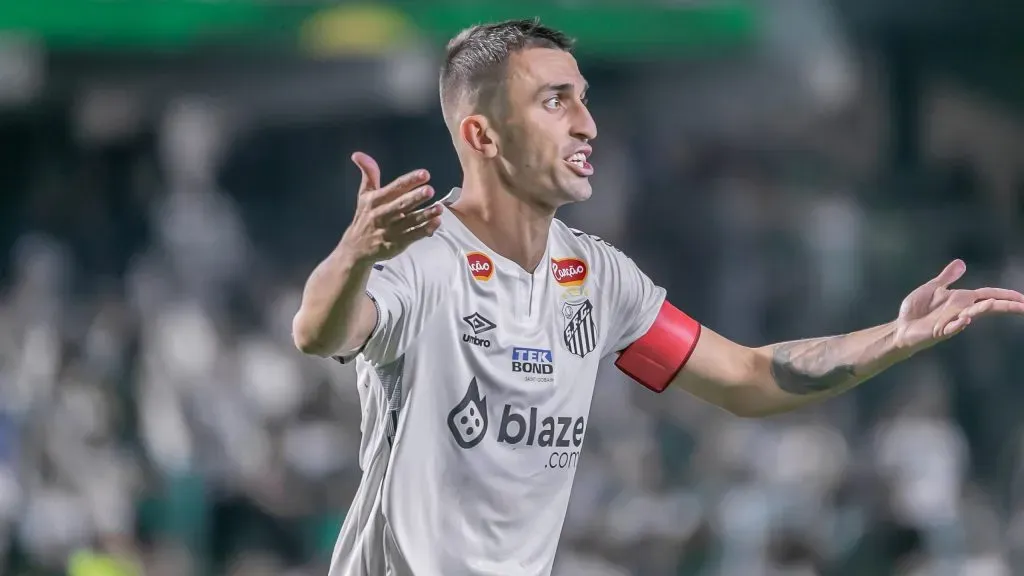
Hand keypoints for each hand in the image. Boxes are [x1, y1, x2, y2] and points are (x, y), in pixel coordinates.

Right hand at [339, 152, 443, 263]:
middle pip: (401, 205)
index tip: (424, 174)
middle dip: (416, 197)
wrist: (356, 248)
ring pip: (410, 221)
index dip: (409, 181)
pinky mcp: (397, 244)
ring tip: (439, 207)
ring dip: (425, 214)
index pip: (395, 188)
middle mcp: (382, 215)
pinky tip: (437, 222)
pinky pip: (413, 236)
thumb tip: (358, 154)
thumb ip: (368, 174)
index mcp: (375, 200)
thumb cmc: (365, 217)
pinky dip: (425, 230)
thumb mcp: (364, 195)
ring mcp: (390, 231)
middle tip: (430, 189)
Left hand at [894, 259, 1023, 350]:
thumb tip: (961, 262)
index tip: (1023, 298)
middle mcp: (961, 310)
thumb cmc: (916, 310)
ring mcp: (952, 321)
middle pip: (989, 305)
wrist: (901, 327)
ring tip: (999, 304)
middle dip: (1007, 305)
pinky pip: (952, 328)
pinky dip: (959, 324)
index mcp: (961, 299)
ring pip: (974, 314)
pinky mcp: (940, 331)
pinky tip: (966, 320)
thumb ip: (947, 277)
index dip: (1006, 295)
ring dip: (986, 309)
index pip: (989, 295)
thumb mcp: (932, 288)